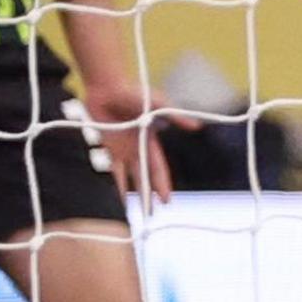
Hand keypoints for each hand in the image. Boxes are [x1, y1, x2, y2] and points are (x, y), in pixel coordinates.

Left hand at [78, 72, 172, 205]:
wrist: (107, 87)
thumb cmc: (134, 93)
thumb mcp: (158, 104)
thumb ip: (176, 116)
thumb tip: (196, 127)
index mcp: (150, 142)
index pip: (158, 168)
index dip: (162, 184)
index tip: (167, 200)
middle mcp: (136, 149)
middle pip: (144, 177)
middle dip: (150, 195)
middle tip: (153, 215)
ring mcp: (120, 150)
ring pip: (127, 178)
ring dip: (131, 194)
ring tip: (134, 212)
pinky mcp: (106, 148)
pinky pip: (109, 170)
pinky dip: (111, 183)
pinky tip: (113, 197)